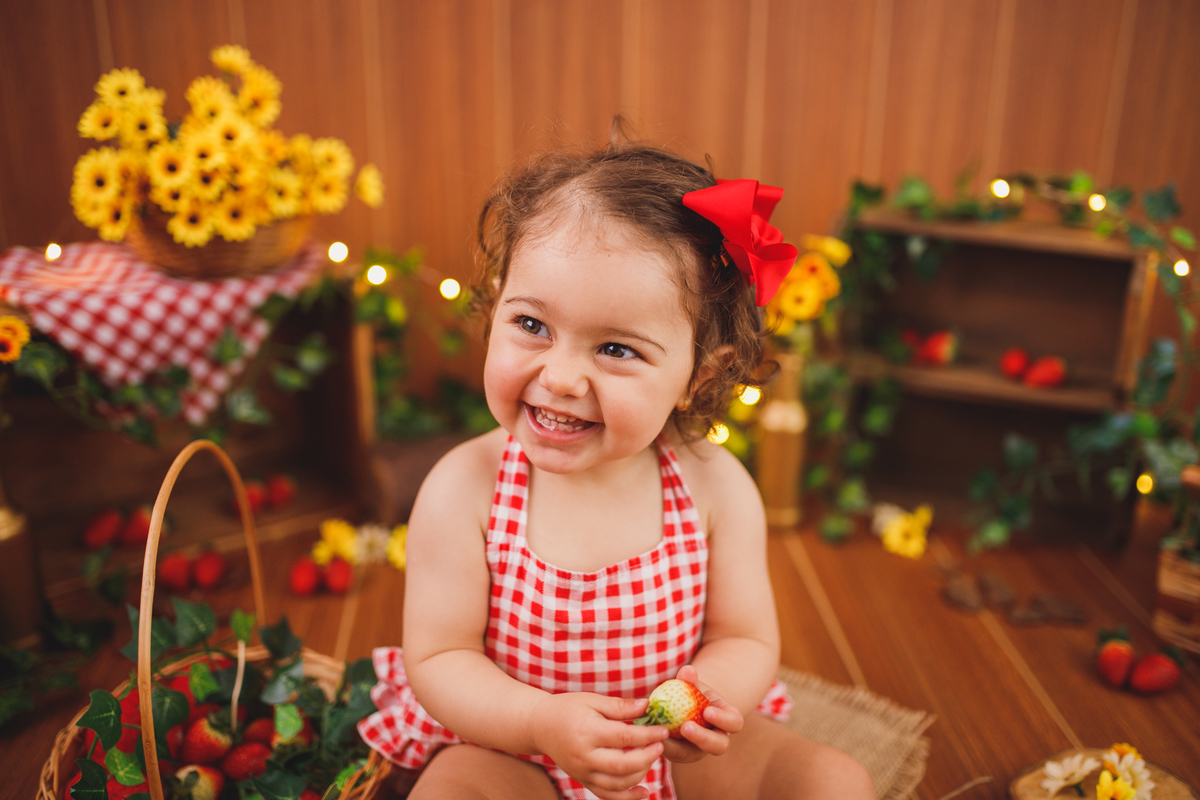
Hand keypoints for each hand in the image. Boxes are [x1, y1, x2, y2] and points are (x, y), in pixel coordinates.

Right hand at [530, 691, 668, 799]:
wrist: (540, 726)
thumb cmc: (568, 708)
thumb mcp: (592, 700)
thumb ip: (620, 706)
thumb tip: (648, 707)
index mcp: (587, 732)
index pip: (624, 737)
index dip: (647, 735)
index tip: (663, 730)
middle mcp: (584, 756)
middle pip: (622, 765)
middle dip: (647, 757)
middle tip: (661, 746)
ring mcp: (583, 772)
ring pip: (617, 784)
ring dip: (641, 774)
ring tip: (651, 757)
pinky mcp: (583, 781)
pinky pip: (607, 796)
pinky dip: (627, 798)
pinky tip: (644, 791)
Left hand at [660, 664, 743, 764]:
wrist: (684, 707)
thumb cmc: (694, 692)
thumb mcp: (693, 685)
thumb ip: (690, 680)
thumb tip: (687, 671)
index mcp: (727, 721)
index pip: (734, 723)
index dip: (723, 719)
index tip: (707, 711)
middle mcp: (716, 740)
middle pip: (718, 746)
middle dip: (703, 738)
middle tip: (686, 727)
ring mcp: (698, 750)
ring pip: (691, 754)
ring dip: (677, 746)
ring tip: (662, 734)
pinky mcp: (678, 754)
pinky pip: (671, 752)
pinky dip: (660, 743)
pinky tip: (649, 734)